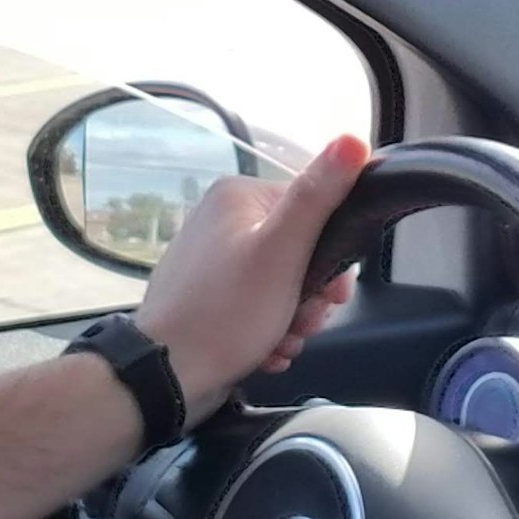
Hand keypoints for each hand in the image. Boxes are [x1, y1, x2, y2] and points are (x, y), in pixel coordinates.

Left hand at [135, 132, 369, 418]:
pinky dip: (270, 330)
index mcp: (239, 197)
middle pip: (299, 251)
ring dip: (294, 318)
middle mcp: (222, 220)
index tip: (333, 292)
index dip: (333, 254)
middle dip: (311, 295)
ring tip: (282, 341)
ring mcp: (214, 261)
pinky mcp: (210, 297)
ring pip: (283, 284)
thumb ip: (318, 197)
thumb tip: (352, 141)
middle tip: (304, 320)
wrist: (166, 377)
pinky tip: (267, 351)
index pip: (313, 208)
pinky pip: (258, 306)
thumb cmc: (225, 314)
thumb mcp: (283, 253)